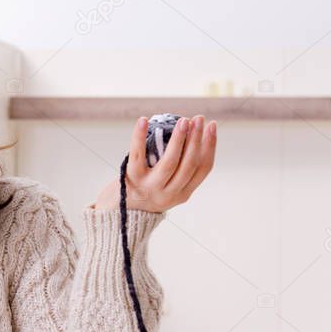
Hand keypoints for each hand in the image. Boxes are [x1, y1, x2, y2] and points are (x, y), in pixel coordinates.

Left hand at [93, 114, 216, 212]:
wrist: (118, 212)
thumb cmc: (146, 191)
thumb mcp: (169, 188)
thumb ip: (181, 171)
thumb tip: (192, 134)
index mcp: (183, 194)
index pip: (203, 169)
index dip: (210, 146)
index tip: (212, 126)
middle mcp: (169, 194)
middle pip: (188, 165)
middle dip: (196, 140)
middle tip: (198, 119)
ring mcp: (150, 188)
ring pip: (169, 163)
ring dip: (178, 140)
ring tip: (183, 121)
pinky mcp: (131, 180)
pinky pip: (137, 155)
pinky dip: (139, 136)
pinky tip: (143, 120)